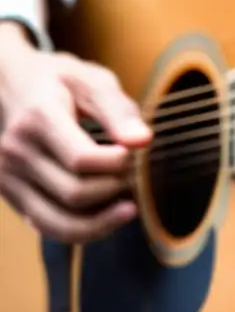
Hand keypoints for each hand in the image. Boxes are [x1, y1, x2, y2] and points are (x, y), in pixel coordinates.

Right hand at [0, 24, 151, 241]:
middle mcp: (15, 151)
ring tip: (129, 203)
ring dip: (103, 219)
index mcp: (38, 118)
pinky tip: (109, 215)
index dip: (118, 162)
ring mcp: (7, 176)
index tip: (131, 151)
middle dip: (114, 187)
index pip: (82, 159)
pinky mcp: (9, 194)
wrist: (7, 83)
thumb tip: (143, 142)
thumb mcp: (92, 80)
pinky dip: (84, 230)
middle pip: (75, 193)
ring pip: (60, 222)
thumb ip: (119, 110)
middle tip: (129, 170)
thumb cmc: (59, 81)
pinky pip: (49, 228)